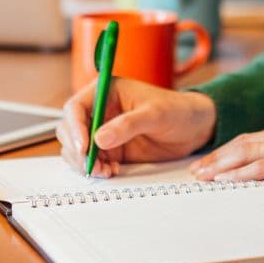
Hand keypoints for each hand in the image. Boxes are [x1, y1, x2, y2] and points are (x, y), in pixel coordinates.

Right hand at [57, 77, 216, 177]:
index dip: (74, 126)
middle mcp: (101, 110)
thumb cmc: (178, 111)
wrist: (194, 129)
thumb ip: (129, 124)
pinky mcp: (111, 150)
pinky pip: (91, 161)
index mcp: (107, 91)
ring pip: (76, 148)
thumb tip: (100, 138)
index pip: (76, 106)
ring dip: (84, 162)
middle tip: (92, 164)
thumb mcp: (156, 114)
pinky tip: (111, 172)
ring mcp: (104, 131)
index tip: (83, 146)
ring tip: (105, 170)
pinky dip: (95, 169)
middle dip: (76, 149)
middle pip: (69, 129)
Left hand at [191, 116, 263, 195]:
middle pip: (249, 141)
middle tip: (198, 169)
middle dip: (220, 156)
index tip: (217, 159)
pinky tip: (227, 181)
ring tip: (203, 176)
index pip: (261, 137)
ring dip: (222, 165)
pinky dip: (241, 173)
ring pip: (250, 151)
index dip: (235, 149)